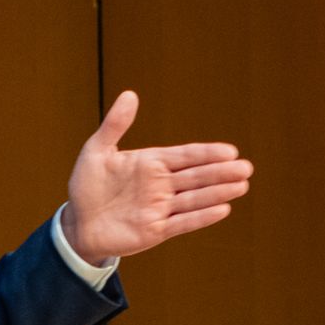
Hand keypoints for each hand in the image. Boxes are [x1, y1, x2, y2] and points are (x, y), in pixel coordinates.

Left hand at [63, 90, 252, 263]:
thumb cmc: (87, 186)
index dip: (207, 154)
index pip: (185, 156)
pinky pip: (182, 222)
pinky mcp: (156, 230)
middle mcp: (160, 185)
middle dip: (221, 172)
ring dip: (218, 192)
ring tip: (242, 185)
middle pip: (196, 176)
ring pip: (195, 198)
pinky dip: (201, 216)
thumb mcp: (96, 151)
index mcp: (151, 163)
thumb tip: (130, 94)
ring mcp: (160, 208)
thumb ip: (115, 125)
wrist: (77, 223)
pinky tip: (223, 209)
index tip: (230, 150)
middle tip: (246, 167)